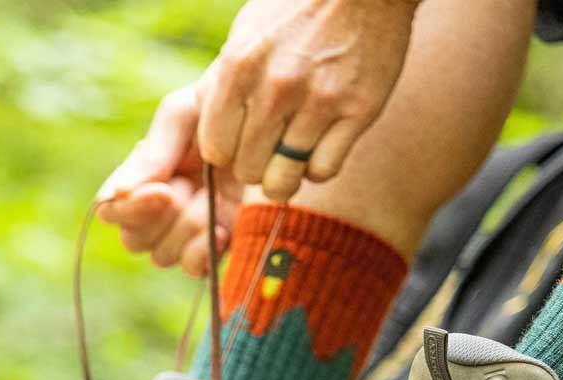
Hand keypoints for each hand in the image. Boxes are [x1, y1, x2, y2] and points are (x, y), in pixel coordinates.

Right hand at [96, 84, 242, 276]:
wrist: (274, 120)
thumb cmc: (224, 108)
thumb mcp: (184, 116)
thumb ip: (151, 153)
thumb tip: (115, 194)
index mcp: (143, 177)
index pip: (111, 210)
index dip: (130, 209)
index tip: (164, 192)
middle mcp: (159, 210)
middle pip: (134, 240)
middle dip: (162, 218)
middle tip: (191, 188)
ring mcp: (187, 232)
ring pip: (163, 255)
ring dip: (189, 228)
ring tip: (214, 197)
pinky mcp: (217, 247)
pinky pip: (193, 269)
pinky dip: (205, 250)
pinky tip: (224, 226)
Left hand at [198, 0, 417, 201]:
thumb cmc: (296, 12)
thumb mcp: (246, 34)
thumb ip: (221, 83)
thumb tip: (204, 131)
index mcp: (239, 66)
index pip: (215, 150)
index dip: (227, 152)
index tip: (240, 141)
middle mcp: (276, 86)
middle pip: (247, 171)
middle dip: (256, 166)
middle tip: (270, 148)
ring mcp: (319, 101)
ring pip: (284, 180)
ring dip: (286, 174)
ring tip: (293, 153)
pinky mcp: (357, 112)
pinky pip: (323, 171)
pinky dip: (319, 168)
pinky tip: (321, 145)